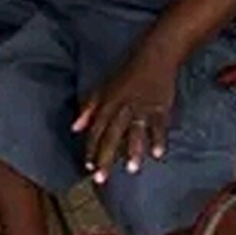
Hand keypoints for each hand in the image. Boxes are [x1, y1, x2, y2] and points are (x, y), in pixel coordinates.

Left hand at [74, 46, 179, 181]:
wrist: (153, 56)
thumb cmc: (126, 73)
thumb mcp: (102, 88)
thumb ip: (89, 109)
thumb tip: (74, 128)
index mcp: (107, 103)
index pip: (95, 130)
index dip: (91, 149)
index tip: (88, 168)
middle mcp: (122, 107)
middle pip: (112, 135)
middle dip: (106, 156)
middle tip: (102, 178)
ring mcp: (142, 107)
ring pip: (136, 132)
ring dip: (134, 151)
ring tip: (132, 170)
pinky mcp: (161, 106)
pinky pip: (160, 125)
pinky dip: (159, 139)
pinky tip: (158, 154)